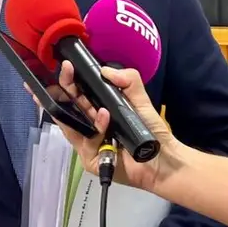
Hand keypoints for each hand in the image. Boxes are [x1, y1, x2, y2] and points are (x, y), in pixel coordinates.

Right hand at [50, 61, 177, 193]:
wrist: (163, 159)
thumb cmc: (151, 131)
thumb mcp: (140, 100)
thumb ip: (128, 81)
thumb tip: (104, 70)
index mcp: (97, 111)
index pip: (76, 96)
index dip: (68, 82)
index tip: (67, 67)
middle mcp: (89, 126)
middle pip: (68, 109)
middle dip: (64, 90)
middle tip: (66, 73)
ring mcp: (87, 144)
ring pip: (73, 125)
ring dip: (81, 106)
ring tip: (84, 90)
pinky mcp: (90, 159)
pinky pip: (88, 142)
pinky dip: (97, 127)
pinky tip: (104, 116)